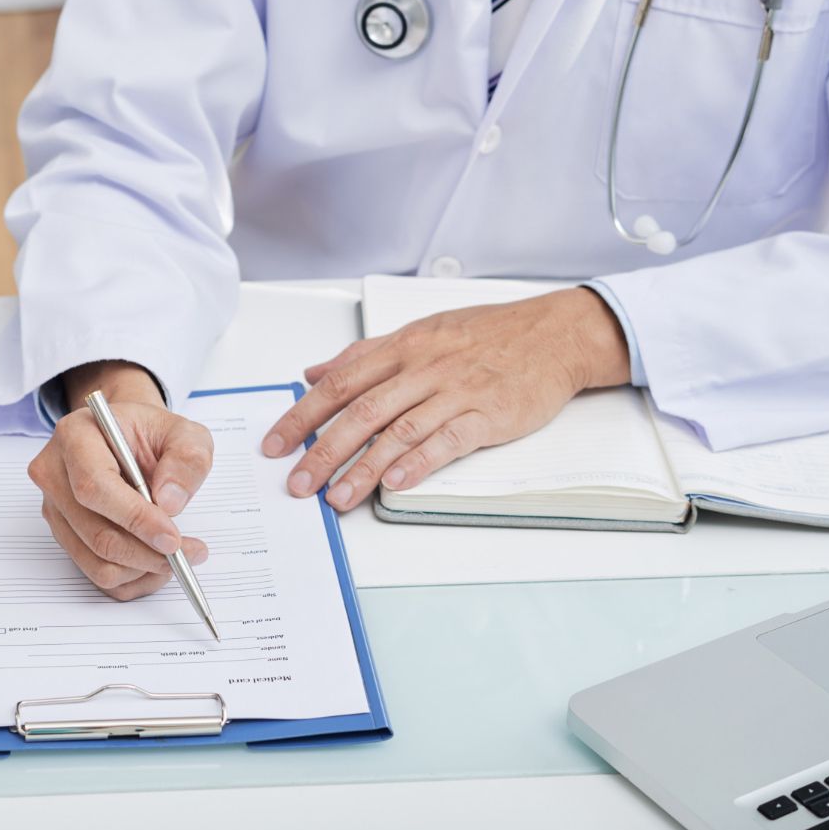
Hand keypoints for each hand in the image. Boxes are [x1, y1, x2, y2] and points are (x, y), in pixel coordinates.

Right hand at [27, 361, 210, 600]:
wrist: (128, 439)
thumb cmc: (152, 433)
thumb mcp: (184, 433)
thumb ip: (186, 459)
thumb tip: (169, 502)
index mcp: (76, 435)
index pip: (94, 486)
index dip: (135, 518)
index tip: (172, 538)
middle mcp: (54, 474)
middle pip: (95, 532)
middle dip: (147, 552)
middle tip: (188, 554)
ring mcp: (56, 508)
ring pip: (96, 561)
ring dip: (143, 569)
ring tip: (177, 556)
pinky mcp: (65, 534)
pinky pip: (97, 574)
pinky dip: (133, 578)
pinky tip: (156, 561)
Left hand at [262, 288, 629, 509]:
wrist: (553, 333)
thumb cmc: (486, 334)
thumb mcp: (419, 332)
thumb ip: (364, 355)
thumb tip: (314, 372)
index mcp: (401, 348)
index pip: (339, 384)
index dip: (303, 416)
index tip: (275, 444)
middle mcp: (422, 369)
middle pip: (361, 412)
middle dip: (322, 450)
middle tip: (297, 484)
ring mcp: (455, 391)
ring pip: (399, 431)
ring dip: (363, 468)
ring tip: (336, 497)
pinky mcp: (488, 413)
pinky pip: (448, 439)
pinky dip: (419, 462)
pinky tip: (395, 483)